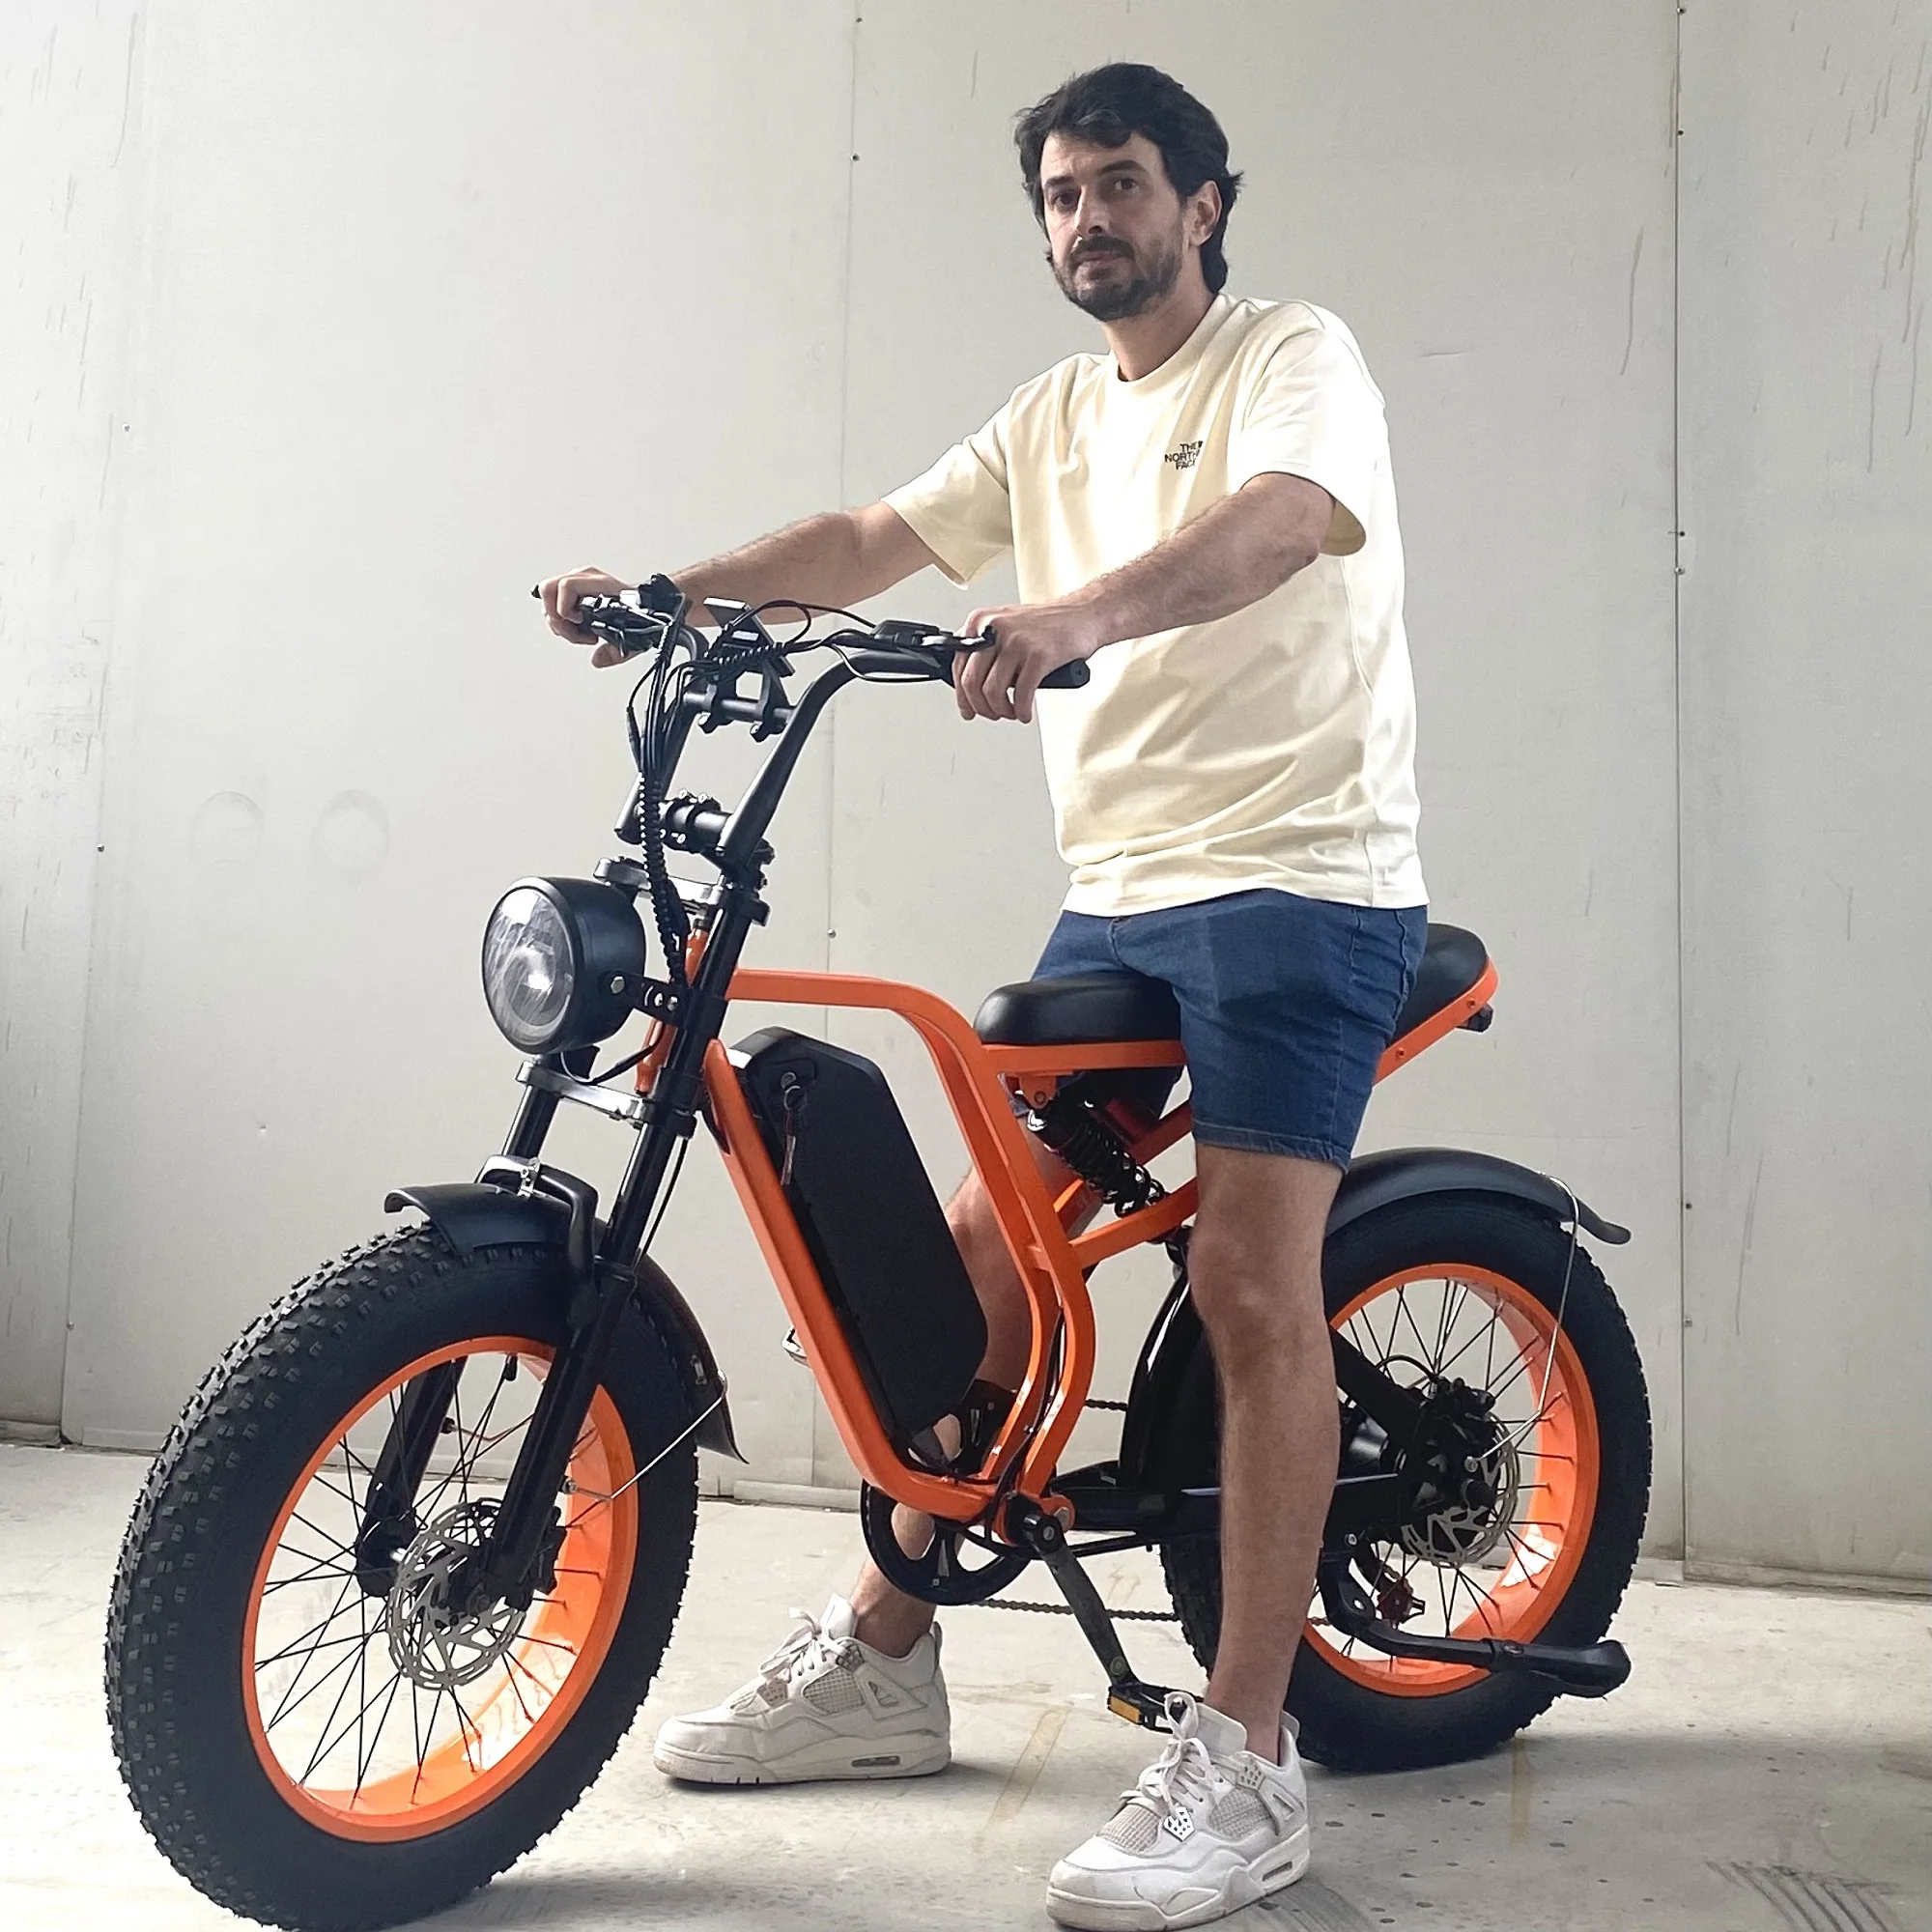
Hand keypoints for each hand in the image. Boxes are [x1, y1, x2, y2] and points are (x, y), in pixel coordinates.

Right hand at [538, 566, 633, 667]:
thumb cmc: (641, 614)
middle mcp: (587, 578)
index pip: (566, 586)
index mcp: (600, 584)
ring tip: (577, 632)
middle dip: (555, 616)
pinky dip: (559, 616)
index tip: (577, 623)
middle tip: (571, 631)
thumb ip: (613, 651)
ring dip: (558, 619)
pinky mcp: (576, 587)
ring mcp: (580, 580)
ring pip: (548, 595)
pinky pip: (554, 599)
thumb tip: (597, 659)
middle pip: (549, 588)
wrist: (649, 605)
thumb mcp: (631, 636)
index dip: (564, 609)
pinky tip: (575, 626)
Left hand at [955, 598, 1102, 723]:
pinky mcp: (1038, 655)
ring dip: (1001, 711)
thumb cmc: (1046, 625)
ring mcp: (1016, 641)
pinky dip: (1021, 711)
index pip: (958, 666)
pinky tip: (1025, 713)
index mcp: (980, 621)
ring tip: (1012, 712)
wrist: (1082, 614)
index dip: (962, 696)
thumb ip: (984, 649)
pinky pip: (1021, 695)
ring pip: (993, 692)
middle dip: (981, 708)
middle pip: (972, 683)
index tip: (969, 710)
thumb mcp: (1005, 627)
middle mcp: (994, 629)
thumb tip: (969, 688)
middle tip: (993, 714)